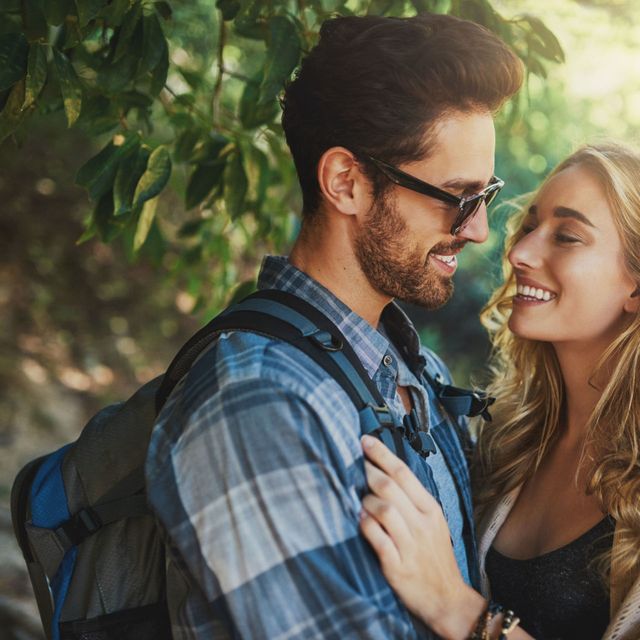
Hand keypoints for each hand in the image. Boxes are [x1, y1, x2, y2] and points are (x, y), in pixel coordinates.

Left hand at [359, 435, 485, 639]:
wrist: (447, 599)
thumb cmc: (434, 557)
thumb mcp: (433, 522)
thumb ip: (412, 500)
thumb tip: (384, 474)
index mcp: (430, 509)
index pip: (403, 472)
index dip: (382, 454)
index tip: (365, 440)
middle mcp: (422, 524)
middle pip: (390, 487)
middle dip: (368, 472)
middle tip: (355, 466)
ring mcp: (410, 545)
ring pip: (383, 509)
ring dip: (366, 501)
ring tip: (360, 501)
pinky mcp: (397, 566)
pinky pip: (377, 539)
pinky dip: (366, 526)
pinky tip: (360, 520)